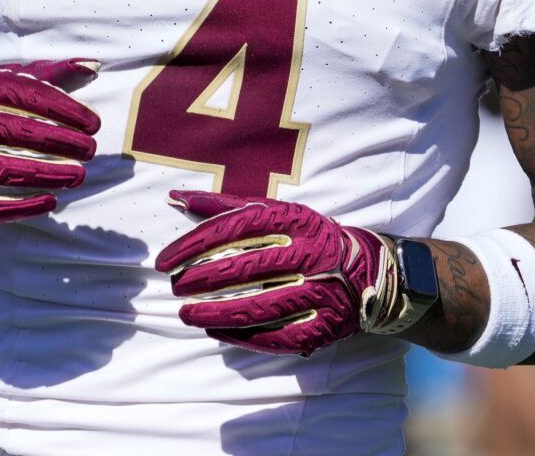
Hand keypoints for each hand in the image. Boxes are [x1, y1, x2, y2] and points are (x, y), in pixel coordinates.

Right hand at [0, 59, 99, 222]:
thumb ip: (39, 75)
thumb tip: (92, 66)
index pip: (20, 94)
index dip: (61, 109)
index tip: (92, 122)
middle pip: (11, 131)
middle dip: (58, 141)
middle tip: (90, 150)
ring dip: (44, 173)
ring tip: (78, 175)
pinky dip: (16, 207)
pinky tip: (48, 202)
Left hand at [155, 190, 386, 356]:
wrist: (369, 270)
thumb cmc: (308, 236)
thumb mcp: (275, 211)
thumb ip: (224, 205)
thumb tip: (175, 197)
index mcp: (294, 220)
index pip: (235, 228)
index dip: (195, 244)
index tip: (165, 261)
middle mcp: (308, 254)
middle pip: (245, 268)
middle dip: (202, 280)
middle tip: (176, 288)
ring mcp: (319, 292)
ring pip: (259, 307)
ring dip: (216, 314)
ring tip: (187, 315)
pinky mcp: (324, 325)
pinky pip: (278, 336)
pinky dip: (243, 337)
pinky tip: (216, 331)